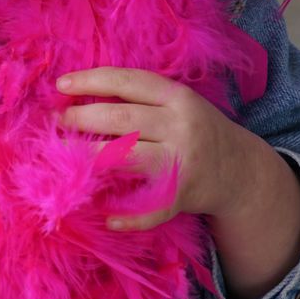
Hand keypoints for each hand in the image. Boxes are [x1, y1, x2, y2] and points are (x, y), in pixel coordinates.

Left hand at [56, 67, 251, 230]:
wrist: (242, 170)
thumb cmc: (195, 129)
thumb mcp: (178, 103)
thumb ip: (139, 97)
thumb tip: (80, 93)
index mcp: (178, 98)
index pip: (128, 82)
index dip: (91, 81)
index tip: (60, 84)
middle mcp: (181, 128)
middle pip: (122, 118)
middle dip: (82, 118)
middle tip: (56, 121)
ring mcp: (182, 163)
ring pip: (127, 158)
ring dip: (89, 156)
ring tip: (62, 155)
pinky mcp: (182, 196)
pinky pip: (151, 209)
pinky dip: (129, 216)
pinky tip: (107, 217)